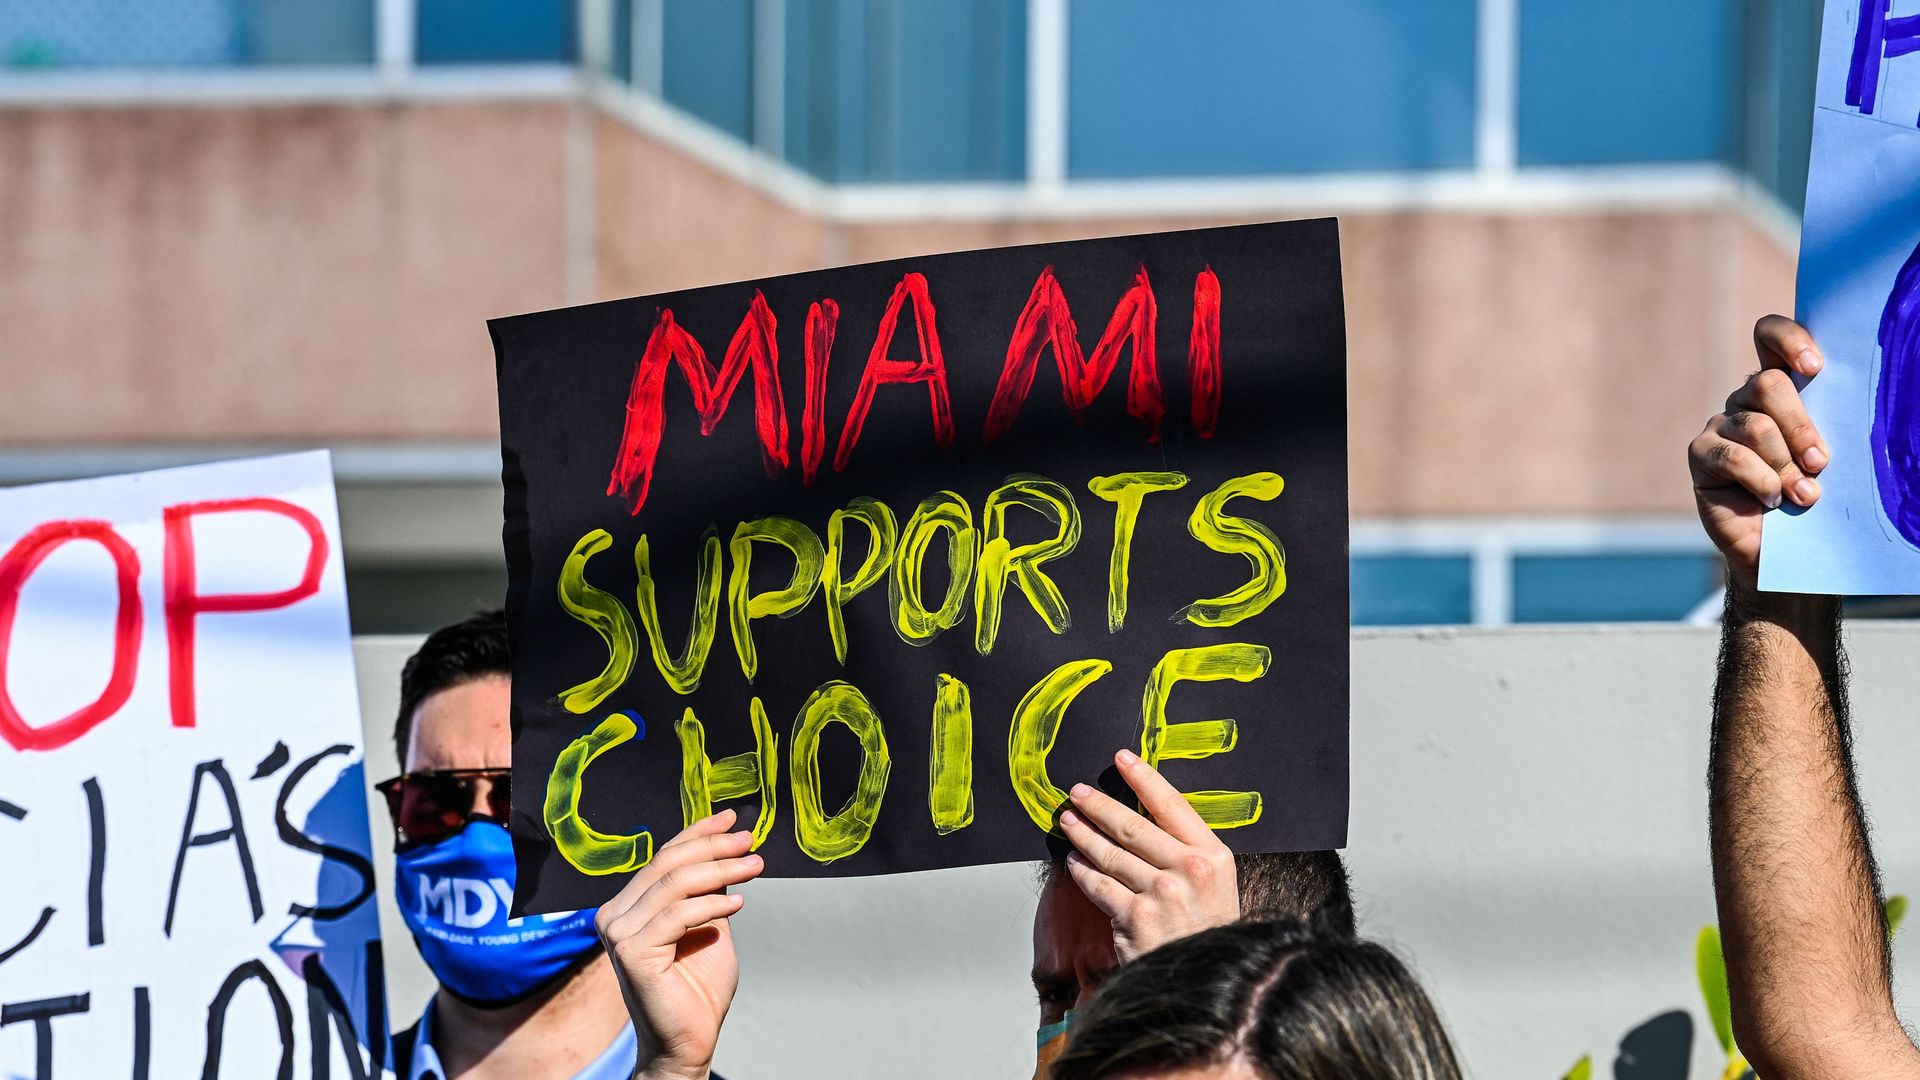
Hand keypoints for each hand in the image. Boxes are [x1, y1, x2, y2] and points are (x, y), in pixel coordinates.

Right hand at [594, 809, 764, 1079]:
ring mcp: (618, 933)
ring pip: (675, 884)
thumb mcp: (709, 924)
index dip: (698, 833)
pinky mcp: (631, 952)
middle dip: (713, 847)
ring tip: (755, 867)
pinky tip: (739, 903)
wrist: (689, 1041)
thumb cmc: (698, 988)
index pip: (663, 857)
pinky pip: (678, 915)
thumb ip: (708, 890)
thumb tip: (726, 845)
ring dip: (721, 870)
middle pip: (668, 864)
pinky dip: (713, 904)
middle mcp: (615, 915)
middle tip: (749, 842)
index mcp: (628, 905)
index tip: (732, 818)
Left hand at [1057, 749, 1237, 962]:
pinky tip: (1073, 861)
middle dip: (1099, 805)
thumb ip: (1186, 851)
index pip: (1172, 805)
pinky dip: (1082, 871)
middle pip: (1133, 826)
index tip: (1122, 758)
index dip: (1143, 778)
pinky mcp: (1135, 916)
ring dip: (1083, 834)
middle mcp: (1189, 870)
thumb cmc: (1208, 930)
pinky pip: (1099, 885)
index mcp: (1213, 856)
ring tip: (1068, 821)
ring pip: (1110, 854)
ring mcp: (1161, 893)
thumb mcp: (1216, 885)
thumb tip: (1145, 816)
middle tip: (1078, 792)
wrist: (1208, 981)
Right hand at [1689, 315, 1830, 586]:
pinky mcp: (1701, 455)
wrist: (1780, 551)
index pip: (1769, 337)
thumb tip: (1871, 404)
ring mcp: (1720, 426)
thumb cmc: (1814, 497)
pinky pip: (1732, 456)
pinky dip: (1761, 480)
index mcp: (1781, 389)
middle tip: (1821, 462)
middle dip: (1800, 425)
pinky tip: (1773, 500)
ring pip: (1755, 425)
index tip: (1815, 366)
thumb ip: (1832, 422)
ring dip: (1785, 464)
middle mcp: (1746, 401)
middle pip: (1767, 383)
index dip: (1788, 339)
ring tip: (1804, 494)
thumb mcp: (1830, 454)